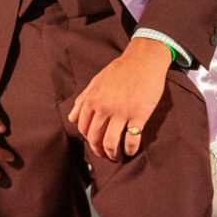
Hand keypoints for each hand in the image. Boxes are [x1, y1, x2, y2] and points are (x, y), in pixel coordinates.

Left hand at [68, 37, 171, 163]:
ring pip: (111, 143)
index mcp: (92, 100)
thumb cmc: (121, 69)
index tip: (96, 145)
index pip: (84, 129)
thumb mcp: (97, 81)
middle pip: (95, 139)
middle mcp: (104, 107)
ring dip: (113, 155)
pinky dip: (130, 150)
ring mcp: (121, 112)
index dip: (89, 141)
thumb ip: (83, 99)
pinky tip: (132, 151)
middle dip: (100, 152)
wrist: (144, 59)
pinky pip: (132, 139)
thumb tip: (72, 118)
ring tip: (118, 157)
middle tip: (106, 155)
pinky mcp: (139, 114)